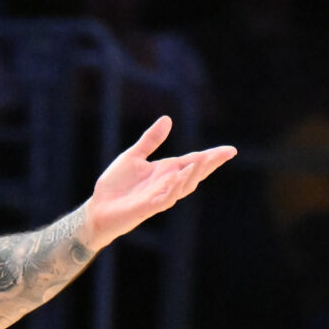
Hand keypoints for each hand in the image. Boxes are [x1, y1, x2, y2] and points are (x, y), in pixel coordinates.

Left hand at [83, 116, 236, 248]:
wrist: (97, 209)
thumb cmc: (115, 186)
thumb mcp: (133, 156)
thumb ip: (150, 140)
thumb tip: (167, 119)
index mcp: (165, 171)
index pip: (192, 161)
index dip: (211, 156)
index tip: (231, 150)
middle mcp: (166, 184)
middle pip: (194, 173)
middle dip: (210, 164)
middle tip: (226, 153)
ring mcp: (159, 197)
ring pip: (183, 186)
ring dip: (193, 174)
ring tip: (204, 160)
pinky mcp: (148, 208)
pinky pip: (166, 198)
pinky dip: (174, 188)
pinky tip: (178, 177)